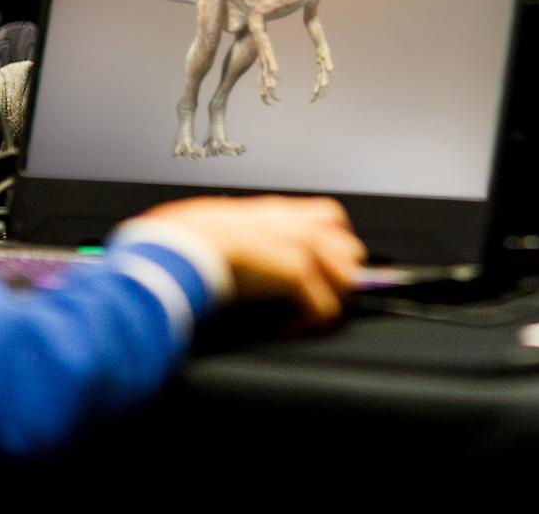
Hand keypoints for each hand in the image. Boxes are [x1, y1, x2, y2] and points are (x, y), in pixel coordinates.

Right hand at [142, 195, 365, 326]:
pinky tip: (282, 327)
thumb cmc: (190, 235)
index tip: (321, 271)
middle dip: (339, 276)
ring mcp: (302, 245)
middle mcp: (297, 224)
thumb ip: (244, 233)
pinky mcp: (298, 271)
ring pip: (347, 280)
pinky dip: (306, 325)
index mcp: (279, 210)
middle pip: (351, 250)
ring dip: (328, 301)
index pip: (331, 218)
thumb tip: (241, 254)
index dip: (332, 247)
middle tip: (315, 297)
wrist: (187, 243)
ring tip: (302, 316)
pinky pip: (324, 309)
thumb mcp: (224, 223)